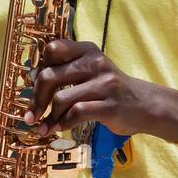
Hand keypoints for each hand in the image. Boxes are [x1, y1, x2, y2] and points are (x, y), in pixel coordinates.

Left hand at [24, 38, 151, 137]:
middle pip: (50, 76)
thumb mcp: (92, 70)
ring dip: (49, 117)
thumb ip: (68, 70)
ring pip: (61, 98)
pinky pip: (77, 113)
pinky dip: (63, 123)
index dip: (39, 68)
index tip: (38, 87)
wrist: (146, 104)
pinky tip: (60, 128)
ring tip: (45, 127)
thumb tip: (34, 87)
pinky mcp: (110, 105)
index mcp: (87, 50)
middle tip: (31, 115)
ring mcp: (104, 84)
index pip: (53, 49)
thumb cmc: (110, 89)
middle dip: (36, 99)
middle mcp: (95, 62)